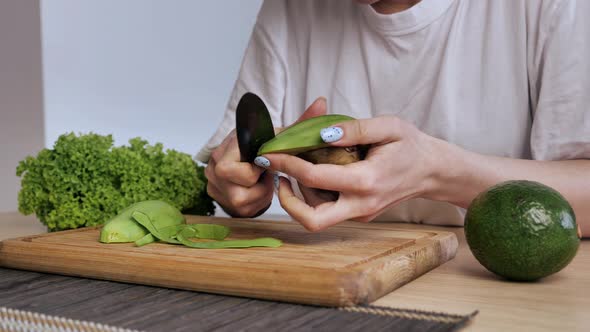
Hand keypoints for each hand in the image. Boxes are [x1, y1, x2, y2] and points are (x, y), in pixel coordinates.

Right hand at [204, 97, 327, 217]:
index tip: (265, 162)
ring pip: (244, 200)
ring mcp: (217, 188)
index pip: (232, 166)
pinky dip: (257, 201)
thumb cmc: (262, 146)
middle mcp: (214, 169)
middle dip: (259, 182)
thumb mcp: (279, 134)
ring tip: (263, 179)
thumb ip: (300, 123)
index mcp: (224, 149)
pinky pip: (245, 209)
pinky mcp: (225, 203)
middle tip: (265, 172)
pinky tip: (258, 188)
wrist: (246, 159)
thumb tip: (322, 102)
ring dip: (261, 192)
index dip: (256, 168)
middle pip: (241, 188)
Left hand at [260, 115, 442, 230]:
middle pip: (312, 220)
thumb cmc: (411, 145)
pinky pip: (329, 211)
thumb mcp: (389, 126)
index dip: (288, 164)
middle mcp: (361, 204)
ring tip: (297, 167)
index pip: (315, 178)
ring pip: (318, 217)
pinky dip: (314, 196)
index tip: (271, 153)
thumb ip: (354, 129)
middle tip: (277, 178)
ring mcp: (361, 213)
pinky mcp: (360, 214)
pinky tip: (317, 173)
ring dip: (299, 196)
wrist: (433, 171)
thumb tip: (320, 134)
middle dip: (286, 201)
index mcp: (366, 181)